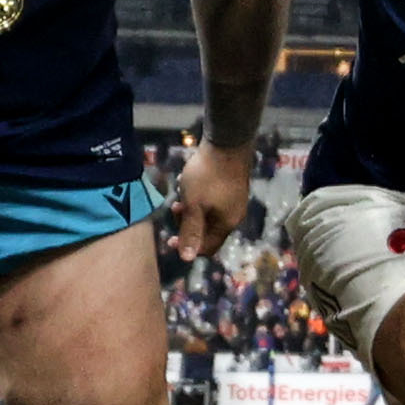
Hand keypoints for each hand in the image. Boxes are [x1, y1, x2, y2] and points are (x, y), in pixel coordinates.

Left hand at [171, 140, 251, 259]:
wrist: (227, 144)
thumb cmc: (207, 177)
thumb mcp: (193, 206)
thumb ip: (190, 232)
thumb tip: (187, 259)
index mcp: (226, 224)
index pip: (208, 248)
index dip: (188, 247)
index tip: (169, 238)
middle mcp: (234, 216)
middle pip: (207, 232)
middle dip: (187, 225)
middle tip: (174, 208)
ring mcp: (235, 202)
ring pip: (208, 216)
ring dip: (191, 211)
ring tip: (181, 195)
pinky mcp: (233, 189)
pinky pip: (213, 204)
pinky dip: (200, 201)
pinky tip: (191, 186)